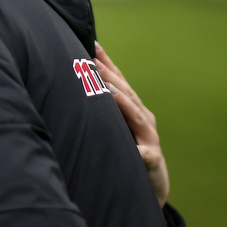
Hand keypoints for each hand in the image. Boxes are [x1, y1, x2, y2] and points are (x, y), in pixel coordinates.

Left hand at [94, 42, 169, 206]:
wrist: (151, 183)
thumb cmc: (126, 149)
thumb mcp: (114, 124)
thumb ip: (100, 104)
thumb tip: (75, 81)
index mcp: (132, 108)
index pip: (118, 80)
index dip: (106, 62)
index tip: (91, 43)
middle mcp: (143, 118)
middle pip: (125, 92)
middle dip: (109, 76)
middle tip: (92, 60)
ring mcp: (149, 138)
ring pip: (137, 117)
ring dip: (125, 104)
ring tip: (111, 91)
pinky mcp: (152, 161)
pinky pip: (146, 156)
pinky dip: (142, 152)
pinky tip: (139, 150)